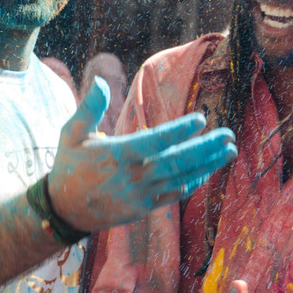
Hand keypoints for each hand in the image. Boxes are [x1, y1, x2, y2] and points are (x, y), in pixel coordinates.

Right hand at [48, 78, 235, 232]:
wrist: (63, 211)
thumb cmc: (68, 166)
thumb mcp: (71, 133)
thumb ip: (89, 108)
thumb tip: (99, 80)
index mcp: (117, 155)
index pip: (155, 141)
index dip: (180, 131)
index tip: (201, 119)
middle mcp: (133, 177)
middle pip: (177, 162)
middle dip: (206, 148)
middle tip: (229, 135)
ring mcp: (140, 195)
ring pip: (181, 179)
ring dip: (207, 165)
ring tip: (229, 151)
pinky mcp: (143, 209)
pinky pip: (174, 196)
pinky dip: (192, 182)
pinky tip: (208, 170)